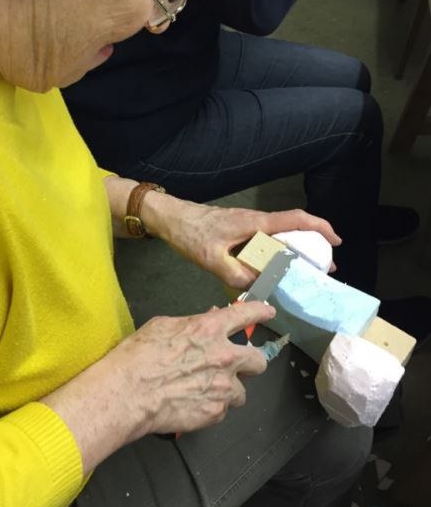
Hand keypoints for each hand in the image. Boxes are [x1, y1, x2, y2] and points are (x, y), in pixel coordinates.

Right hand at [116, 301, 274, 434]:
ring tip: (203, 390)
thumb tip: (207, 322)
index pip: (246, 314)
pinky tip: (191, 404)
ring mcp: (223, 387)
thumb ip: (192, 324)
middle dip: (250, 363)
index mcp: (210, 329)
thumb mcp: (163, 326)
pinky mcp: (216, 412)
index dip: (260, 311)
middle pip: (259, 360)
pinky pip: (222, 410)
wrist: (127, 393)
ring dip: (228, 390)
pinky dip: (211, 407)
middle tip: (235, 365)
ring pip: (241, 391)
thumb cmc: (138, 357)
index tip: (267, 312)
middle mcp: (224, 357)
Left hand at [146, 199, 341, 288]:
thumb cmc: (191, 233)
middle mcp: (256, 221)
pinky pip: (265, 241)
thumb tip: (260, 287)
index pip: (295, 220)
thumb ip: (237, 275)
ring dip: (294, 251)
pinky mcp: (239, 230)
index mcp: (255, 223)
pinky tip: (273, 270)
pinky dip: (276, 253)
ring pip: (279, 236)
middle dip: (312, 246)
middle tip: (324, 269)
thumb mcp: (212, 259)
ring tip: (303, 273)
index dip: (320, 228)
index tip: (336, 242)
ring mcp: (247, 224)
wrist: (171, 218)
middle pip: (293, 229)